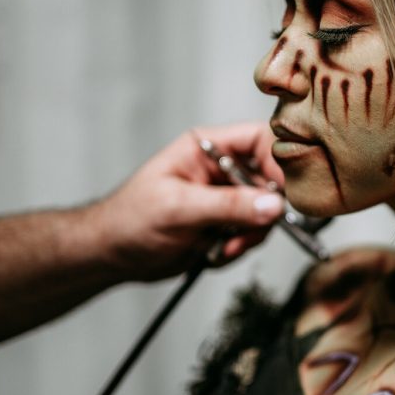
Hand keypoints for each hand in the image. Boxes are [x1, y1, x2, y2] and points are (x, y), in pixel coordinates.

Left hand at [90, 123, 284, 281]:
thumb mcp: (178, 208)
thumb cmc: (130, 220)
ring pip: (267, 212)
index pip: (260, 139)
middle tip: (246, 232)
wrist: (113, 255)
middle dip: (263, 211)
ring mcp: (228, 197)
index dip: (279, 162)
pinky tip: (214, 253)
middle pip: (272, 180)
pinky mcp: (228, 223)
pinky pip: (254, 234)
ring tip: (222, 247)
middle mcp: (223, 169)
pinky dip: (240, 248)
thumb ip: (227, 206)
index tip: (281, 194)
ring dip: (250, 235)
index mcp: (208, 147)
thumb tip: (273, 205)